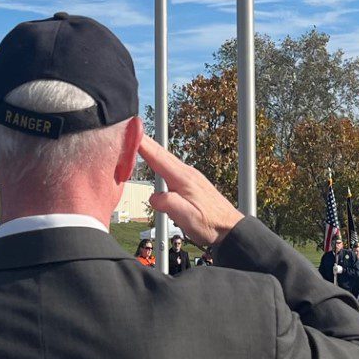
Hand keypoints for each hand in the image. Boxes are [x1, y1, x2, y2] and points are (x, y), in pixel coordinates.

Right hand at [139, 135, 242, 249]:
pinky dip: (159, 161)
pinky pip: (171, 167)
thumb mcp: (187, 216)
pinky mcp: (191, 183)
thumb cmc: (210, 223)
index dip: (143, 143)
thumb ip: (168, 204)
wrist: (229, 228)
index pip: (158, 156)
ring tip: (138, 143)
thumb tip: (153, 197)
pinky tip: (156, 162)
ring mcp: (190, 176)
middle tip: (129, 130)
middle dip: (144, 141)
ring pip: (166, 159)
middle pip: (161, 153)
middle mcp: (187, 173)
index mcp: (183, 178)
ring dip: (151, 150)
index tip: (130, 131)